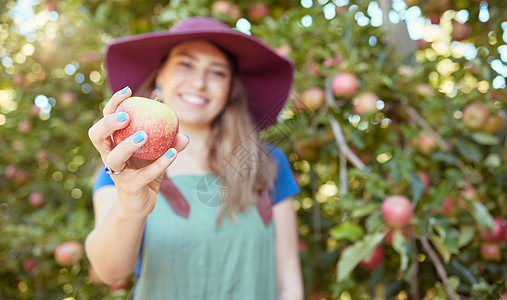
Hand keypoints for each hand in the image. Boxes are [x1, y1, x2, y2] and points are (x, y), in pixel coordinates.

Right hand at [88, 87, 188, 217]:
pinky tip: (173, 153)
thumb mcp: (157, 155)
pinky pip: (144, 174)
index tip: (128, 91)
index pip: (106, 119)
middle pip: (97, 136)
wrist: (142, 203)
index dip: (113, 104)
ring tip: (145, 135)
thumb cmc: (146, 173)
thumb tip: (183, 134)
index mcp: (113, 143)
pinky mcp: (130, 187)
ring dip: (128, 145)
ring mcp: (117, 173)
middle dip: (108, 123)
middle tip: (127, 116)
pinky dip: (160, 163)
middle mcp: (109, 156)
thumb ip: (169, 144)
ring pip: (114, 157)